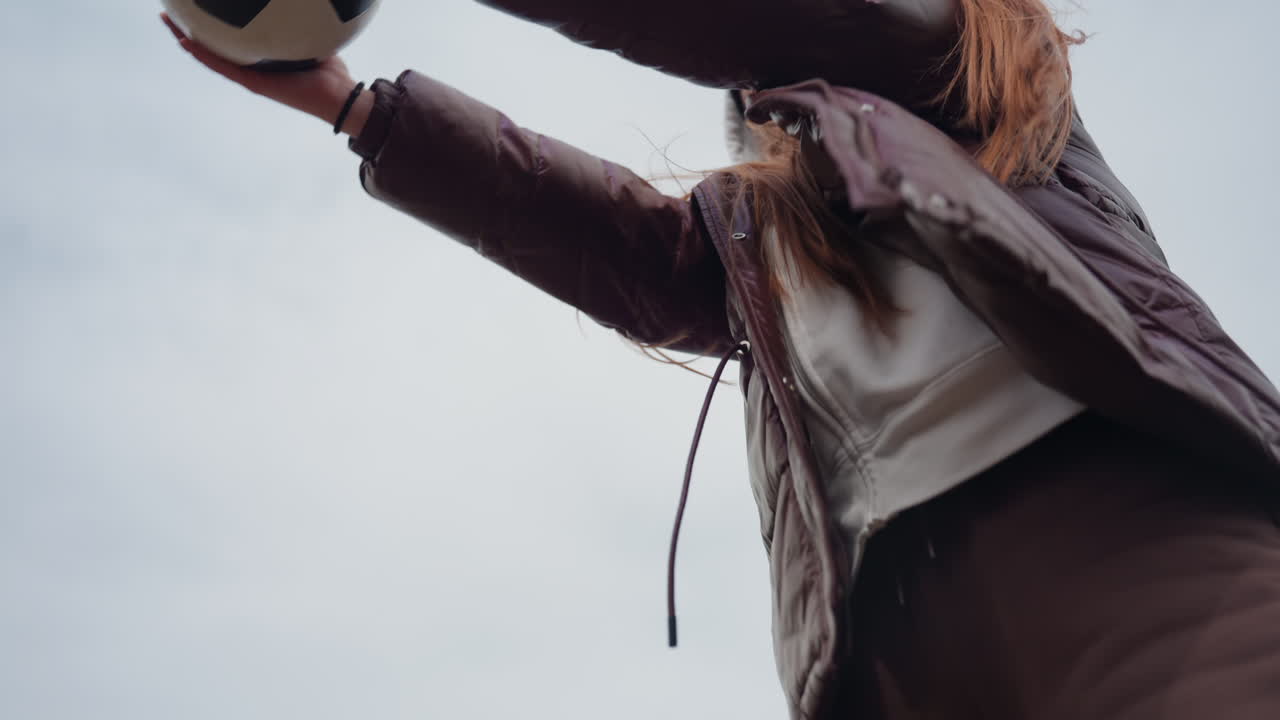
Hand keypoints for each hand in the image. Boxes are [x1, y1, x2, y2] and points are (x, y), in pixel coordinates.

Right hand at [161, 12, 363, 131]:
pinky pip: (224, 67)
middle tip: (170, 11)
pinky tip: (186, 41)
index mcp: (262, 56)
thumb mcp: (311, 36)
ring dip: (187, 40)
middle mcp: (252, 67)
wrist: (339, 96)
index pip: (230, 37)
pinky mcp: (255, 84)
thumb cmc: (330, 70)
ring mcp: (251, 77)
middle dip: (190, 27)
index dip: (210, 21)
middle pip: (213, 45)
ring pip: (211, 56)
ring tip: (168, 23)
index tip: (195, 4)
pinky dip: (204, 55)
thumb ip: (299, 20)